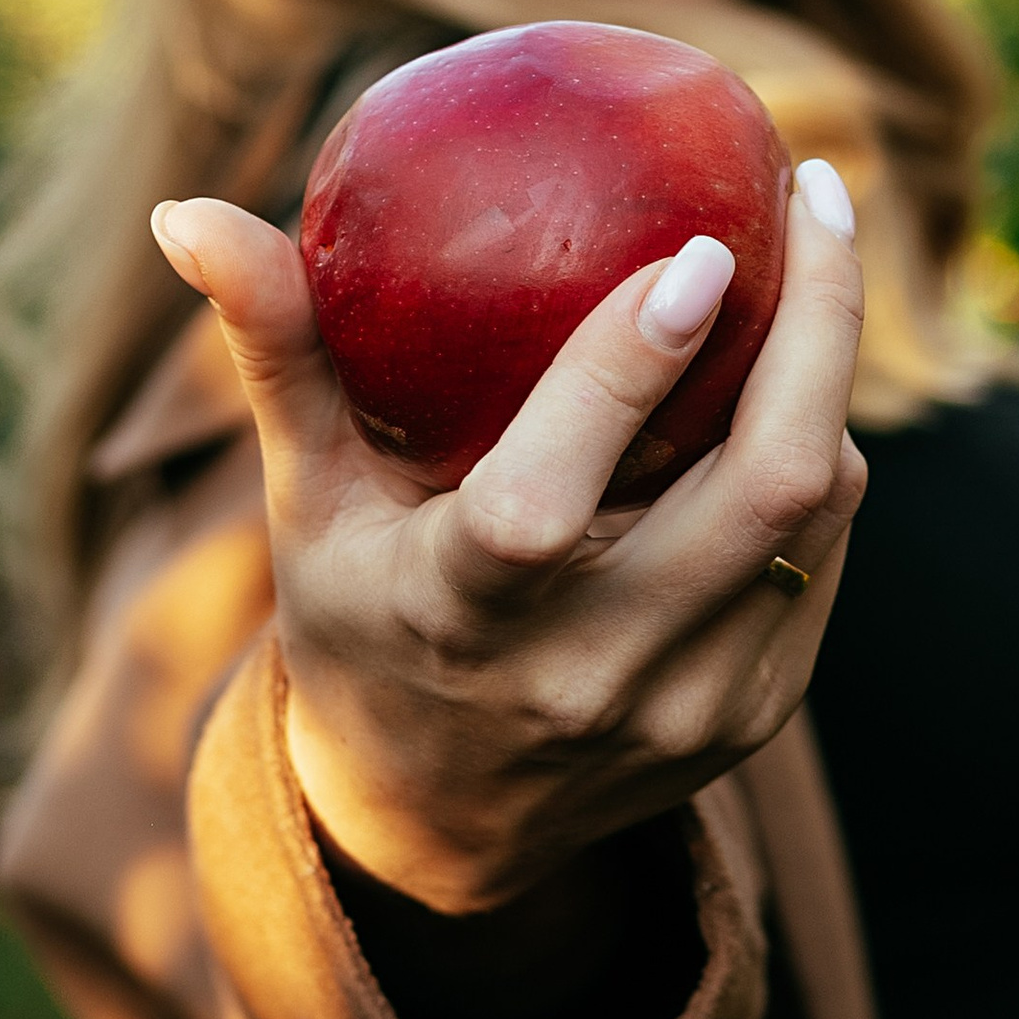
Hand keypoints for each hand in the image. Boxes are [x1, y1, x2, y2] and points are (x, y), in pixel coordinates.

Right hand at [150, 160, 866, 911]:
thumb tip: (189, 213)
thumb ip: (276, 353)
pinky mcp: (751, 721)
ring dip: (828, 378)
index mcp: (461, 617)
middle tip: (817, 193)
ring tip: (815, 265)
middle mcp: (590, 674)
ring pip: (816, 513)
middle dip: (820, 325)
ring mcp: (686, 709)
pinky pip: (824, 558)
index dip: (628, 370)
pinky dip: (820, 458)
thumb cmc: (362, 615)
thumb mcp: (306, 501)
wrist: (438, 825)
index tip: (697, 250)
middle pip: (764, 487)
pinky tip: (801, 380)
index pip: (546, 499)